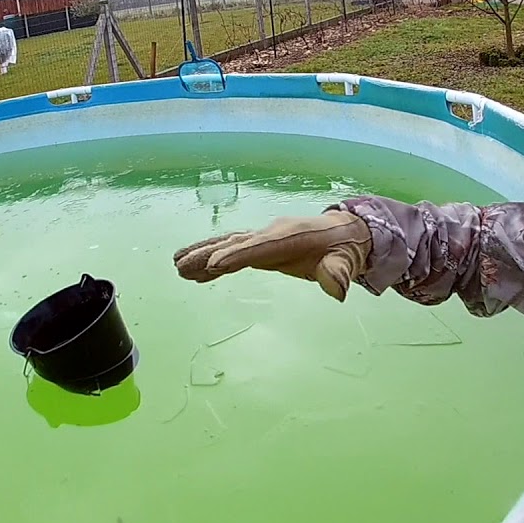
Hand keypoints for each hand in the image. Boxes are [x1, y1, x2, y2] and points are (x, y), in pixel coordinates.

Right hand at [172, 210, 371, 301]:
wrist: (343, 232)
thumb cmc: (344, 249)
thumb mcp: (346, 261)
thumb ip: (338, 274)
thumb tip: (337, 290)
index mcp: (290, 236)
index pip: (260, 246)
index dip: (238, 254)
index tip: (215, 265)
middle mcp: (271, 233)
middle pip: (235, 243)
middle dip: (208, 253)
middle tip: (180, 266)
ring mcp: (263, 238)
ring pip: (227, 244)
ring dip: (202, 255)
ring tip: (177, 267)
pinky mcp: (259, 245)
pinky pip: (231, 250)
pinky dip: (212, 260)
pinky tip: (194, 273)